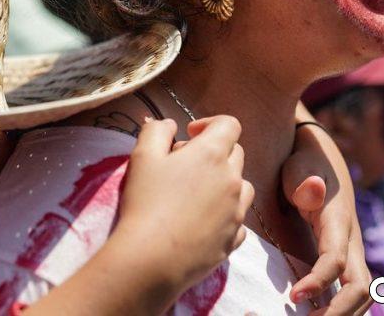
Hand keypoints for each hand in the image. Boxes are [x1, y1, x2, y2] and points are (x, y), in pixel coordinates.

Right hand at [115, 116, 253, 290]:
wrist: (152, 259)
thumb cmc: (145, 203)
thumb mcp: (142, 157)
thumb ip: (156, 131)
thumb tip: (170, 125)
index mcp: (212, 154)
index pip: (230, 124)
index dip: (210, 124)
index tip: (189, 135)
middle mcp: (232, 180)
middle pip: (236, 154)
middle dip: (214, 153)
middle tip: (184, 166)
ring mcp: (237, 211)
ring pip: (242, 186)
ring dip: (224, 183)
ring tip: (196, 194)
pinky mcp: (234, 239)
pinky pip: (237, 218)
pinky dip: (224, 214)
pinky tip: (201, 221)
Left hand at [282, 116, 372, 314]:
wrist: (320, 158)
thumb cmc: (304, 163)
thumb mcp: (300, 167)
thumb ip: (304, 181)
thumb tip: (312, 190)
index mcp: (338, 221)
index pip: (336, 260)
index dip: (318, 282)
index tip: (294, 296)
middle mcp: (351, 240)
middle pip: (360, 287)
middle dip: (338, 311)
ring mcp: (352, 250)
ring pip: (362, 293)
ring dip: (342, 313)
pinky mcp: (346, 257)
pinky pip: (351, 289)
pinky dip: (340, 307)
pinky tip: (315, 315)